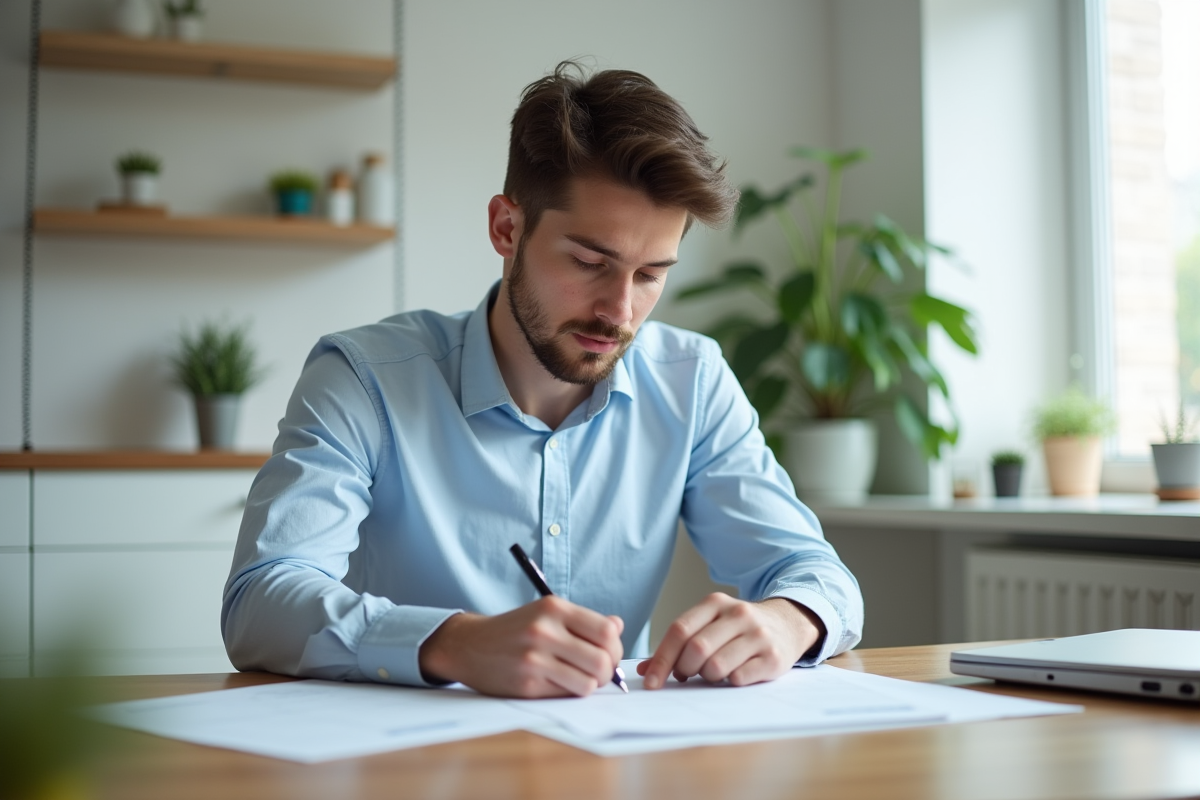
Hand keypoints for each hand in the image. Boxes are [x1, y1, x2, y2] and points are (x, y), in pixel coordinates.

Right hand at [418, 596, 623, 697]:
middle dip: (608, 671)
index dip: (616, 646)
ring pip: (589, 683)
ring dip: (590, 685)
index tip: (609, 653)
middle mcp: (544, 631)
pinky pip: (566, 694)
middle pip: (602, 660)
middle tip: (599, 671)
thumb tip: (618, 626)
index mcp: (554, 608)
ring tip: (580, 679)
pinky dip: (570, 692)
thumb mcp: (547, 613)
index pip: (606, 631)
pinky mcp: (526, 684)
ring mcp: (534, 659)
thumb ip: (584, 620)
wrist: (469, 645)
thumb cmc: (515, 629)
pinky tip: (559, 683)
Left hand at [636, 593, 824, 689]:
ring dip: (707, 677)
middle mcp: (738, 614)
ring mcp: (758, 635)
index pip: (680, 630)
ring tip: (713, 672)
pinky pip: (740, 678)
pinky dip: (730, 682)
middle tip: (686, 675)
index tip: (651, 682)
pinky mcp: (774, 657)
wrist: (788, 623)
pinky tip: (734, 674)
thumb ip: (678, 644)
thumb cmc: (738, 629)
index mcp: (716, 603)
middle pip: (696, 649)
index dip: (662, 658)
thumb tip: (645, 670)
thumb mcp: (710, 625)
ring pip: (716, 666)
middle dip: (684, 669)